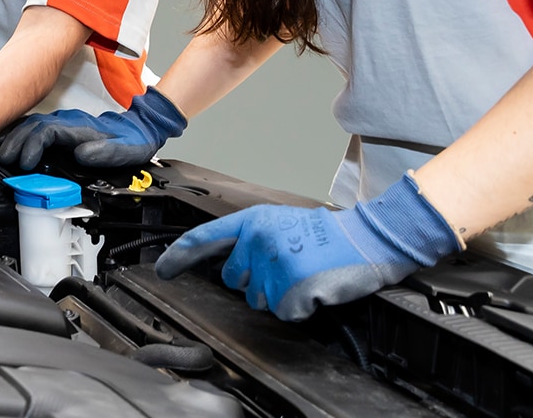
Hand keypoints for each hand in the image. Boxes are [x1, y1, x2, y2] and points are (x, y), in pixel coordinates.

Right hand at [0, 85, 186, 170]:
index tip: (24, 163)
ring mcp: (63, 123)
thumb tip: (81, 154)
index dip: (31, 146)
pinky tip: (10, 142)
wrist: (140, 129)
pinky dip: (19, 133)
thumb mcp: (125, 151)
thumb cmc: (132, 142)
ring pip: (30, 124)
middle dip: (14, 142)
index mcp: (79, 127)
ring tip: (0, 152)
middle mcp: (68, 121)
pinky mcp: (61, 128)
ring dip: (14, 137)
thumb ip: (104, 152)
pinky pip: (34, 126)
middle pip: (32, 126)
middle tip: (2, 160)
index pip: (46, 131)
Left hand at [155, 173, 460, 320]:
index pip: (204, 237)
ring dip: (279, 295)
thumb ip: (252, 239)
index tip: (163, 269)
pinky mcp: (291, 288)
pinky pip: (283, 311)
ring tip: (304, 275)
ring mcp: (274, 264)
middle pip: (234, 280)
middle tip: (287, 268)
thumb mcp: (283, 224)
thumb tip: (231, 264)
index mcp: (253, 220)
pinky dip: (299, 307)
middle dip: (255, 282)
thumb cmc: (329, 235)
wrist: (369, 238)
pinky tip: (314, 288)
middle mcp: (258, 240)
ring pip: (259, 299)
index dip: (179, 255)